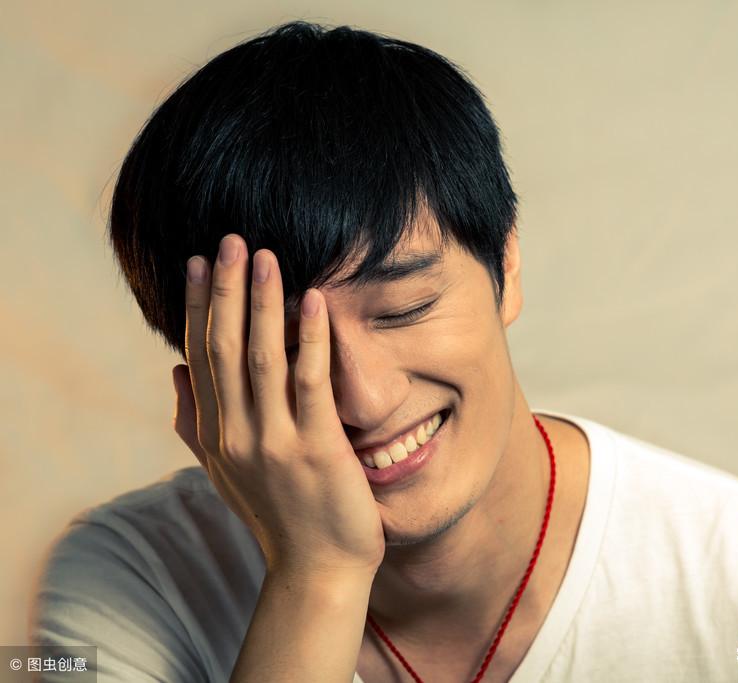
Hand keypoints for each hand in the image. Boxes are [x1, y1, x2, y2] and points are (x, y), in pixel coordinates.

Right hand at [171, 234, 384, 577]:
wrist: (317, 569)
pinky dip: (311, 339)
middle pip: (226, 348)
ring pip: (262, 358)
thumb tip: (176, 373)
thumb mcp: (226, 471)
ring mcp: (275, 442)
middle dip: (227, 292)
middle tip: (230, 241)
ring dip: (263, 304)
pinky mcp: (317, 449)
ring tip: (265, 257)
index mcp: (216, 435)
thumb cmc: (278, 515)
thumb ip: (197, 423)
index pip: (202, 356)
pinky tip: (314, 302)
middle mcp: (237, 434)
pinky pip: (310, 383)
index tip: (200, 262)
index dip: (202, 307)